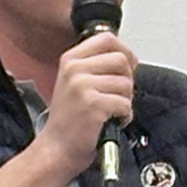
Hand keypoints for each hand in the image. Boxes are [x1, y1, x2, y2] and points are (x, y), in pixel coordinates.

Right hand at [42, 30, 136, 173]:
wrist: (58, 148)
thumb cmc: (70, 120)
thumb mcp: (75, 82)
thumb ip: (96, 66)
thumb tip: (127, 58)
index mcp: (71, 59)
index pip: (107, 39)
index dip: (124, 51)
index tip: (128, 66)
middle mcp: (75, 69)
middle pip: (121, 60)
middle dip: (127, 80)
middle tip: (118, 96)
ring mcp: (83, 86)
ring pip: (126, 84)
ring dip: (126, 101)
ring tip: (112, 112)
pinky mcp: (93, 104)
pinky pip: (125, 104)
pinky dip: (125, 116)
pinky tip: (113, 122)